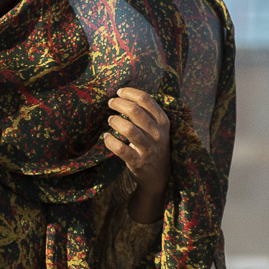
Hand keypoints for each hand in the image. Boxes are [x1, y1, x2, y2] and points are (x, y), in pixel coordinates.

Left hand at [103, 88, 170, 221]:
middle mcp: (158, 134)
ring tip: (110, 120)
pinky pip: (121, 149)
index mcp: (163, 121)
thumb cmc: (154, 146)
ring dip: (115, 121)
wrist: (158, 177)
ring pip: (128, 129)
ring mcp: (148, 149)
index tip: (119, 92)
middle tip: (111, 103)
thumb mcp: (158, 129)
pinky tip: (106, 137)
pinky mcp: (138, 162)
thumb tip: (124, 95)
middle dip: (119, 103)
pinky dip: (110, 141)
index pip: (146, 99)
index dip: (129, 92)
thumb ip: (147, 114)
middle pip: (135, 111)